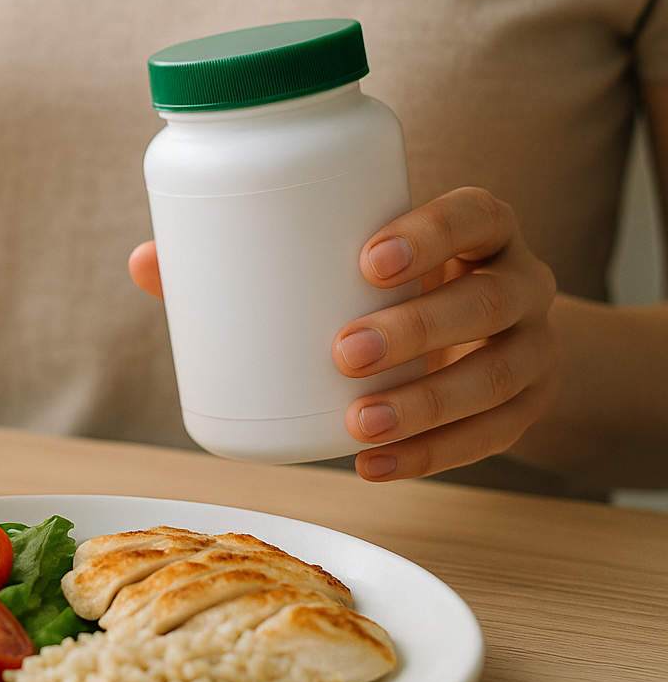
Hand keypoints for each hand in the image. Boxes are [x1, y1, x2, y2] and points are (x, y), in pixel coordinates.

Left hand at [127, 186, 557, 479]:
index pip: (477, 214)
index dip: (432, 232)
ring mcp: (534, 349)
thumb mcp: (350, 260)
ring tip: (356, 425)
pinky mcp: (529, 409)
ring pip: (497, 376)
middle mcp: (521, 281)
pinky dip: (432, 457)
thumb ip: (255, 256)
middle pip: (489, 299)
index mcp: (480, 230)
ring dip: (426, 405)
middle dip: (418, 328)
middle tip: (343, 352)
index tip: (369, 259)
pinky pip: (494, 437)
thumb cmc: (392, 286)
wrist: (489, 338)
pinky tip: (375, 467)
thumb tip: (146, 261)